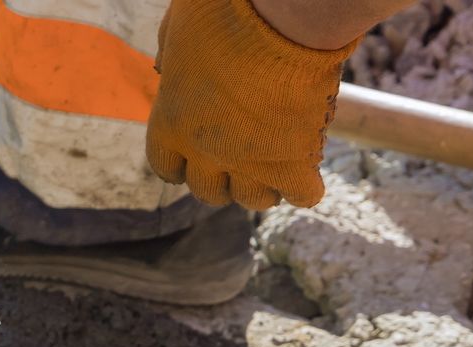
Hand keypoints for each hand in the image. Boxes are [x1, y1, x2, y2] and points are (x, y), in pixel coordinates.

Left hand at [145, 0, 358, 209]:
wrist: (281, 14)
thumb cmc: (226, 9)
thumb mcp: (179, 26)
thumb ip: (170, 53)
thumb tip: (165, 67)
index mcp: (170, 123)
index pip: (167, 167)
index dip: (182, 164)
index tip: (195, 156)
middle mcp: (204, 152)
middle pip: (209, 192)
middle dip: (223, 178)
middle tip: (241, 155)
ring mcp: (249, 162)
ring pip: (254, 200)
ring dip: (263, 186)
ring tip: (275, 161)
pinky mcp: (293, 162)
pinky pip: (302, 195)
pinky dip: (306, 187)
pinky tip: (308, 170)